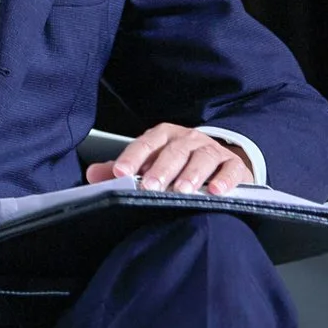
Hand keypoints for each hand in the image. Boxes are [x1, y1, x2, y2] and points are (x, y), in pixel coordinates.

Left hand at [86, 123, 254, 194]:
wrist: (218, 159)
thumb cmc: (178, 162)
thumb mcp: (150, 162)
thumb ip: (122, 169)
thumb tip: (93, 174)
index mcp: (163, 136)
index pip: (145, 144)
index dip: (132, 158)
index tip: (120, 172)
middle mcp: (187, 139)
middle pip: (174, 152)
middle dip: (161, 170)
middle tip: (151, 187)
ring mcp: (212, 150)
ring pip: (201, 159)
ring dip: (192, 175)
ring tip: (182, 191)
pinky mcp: (234, 164)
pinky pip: (230, 170)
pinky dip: (224, 180)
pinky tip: (216, 191)